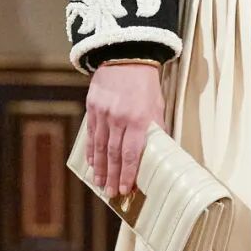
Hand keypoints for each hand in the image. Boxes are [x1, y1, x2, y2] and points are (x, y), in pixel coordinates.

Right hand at [85, 63, 165, 198]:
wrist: (125, 56)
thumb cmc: (146, 84)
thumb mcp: (157, 106)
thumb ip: (156, 129)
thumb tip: (159, 152)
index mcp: (139, 119)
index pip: (132, 153)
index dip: (128, 173)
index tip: (125, 189)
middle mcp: (118, 118)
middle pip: (114, 154)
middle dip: (113, 176)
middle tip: (111, 193)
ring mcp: (103, 113)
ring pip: (99, 147)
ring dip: (100, 168)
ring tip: (100, 184)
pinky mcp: (92, 107)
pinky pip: (91, 134)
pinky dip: (91, 151)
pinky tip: (92, 163)